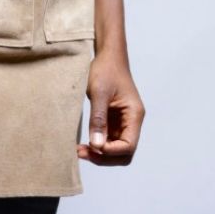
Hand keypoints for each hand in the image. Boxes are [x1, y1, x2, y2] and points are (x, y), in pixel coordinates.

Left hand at [77, 51, 144, 165]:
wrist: (108, 56)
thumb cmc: (106, 70)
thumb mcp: (99, 93)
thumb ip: (98, 119)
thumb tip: (96, 146)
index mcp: (134, 115)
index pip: (129, 146)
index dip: (111, 152)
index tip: (92, 147)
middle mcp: (132, 121)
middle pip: (124, 153)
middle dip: (104, 157)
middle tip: (82, 152)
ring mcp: (123, 122)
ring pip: (116, 149)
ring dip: (100, 154)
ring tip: (80, 150)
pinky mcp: (114, 121)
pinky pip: (109, 140)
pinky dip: (98, 145)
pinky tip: (84, 143)